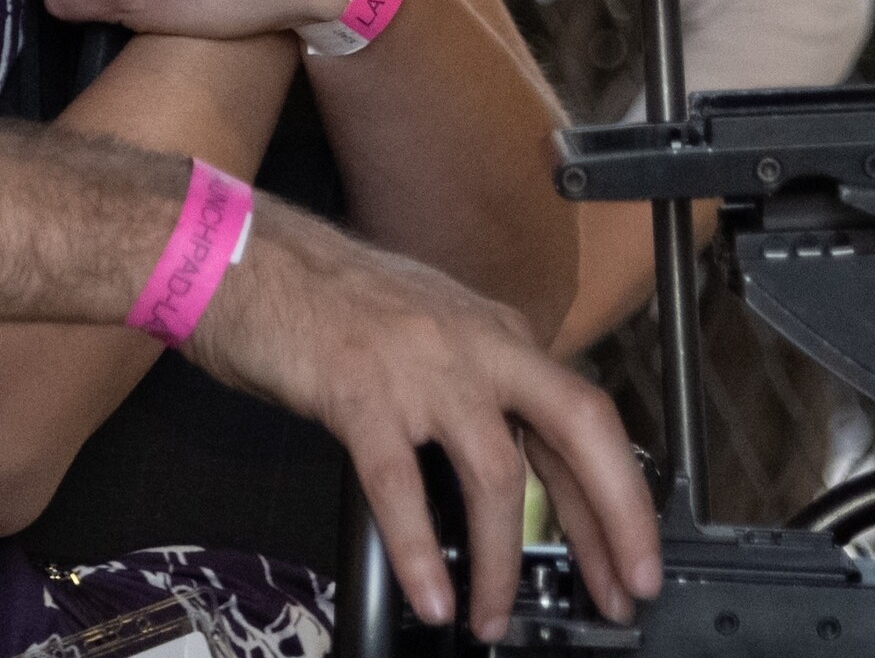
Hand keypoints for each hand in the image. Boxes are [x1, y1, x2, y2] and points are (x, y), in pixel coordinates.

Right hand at [187, 196, 659, 635]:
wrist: (244, 257)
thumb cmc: (328, 302)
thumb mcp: (431, 332)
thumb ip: (476, 390)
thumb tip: (507, 474)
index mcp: (499, 335)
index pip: (585, 418)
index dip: (619, 498)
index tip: (631, 558)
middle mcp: (476, 345)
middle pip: (579, 426)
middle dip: (613, 516)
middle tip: (623, 590)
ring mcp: (421, 367)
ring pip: (494, 472)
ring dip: (502, 560)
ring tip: (491, 617)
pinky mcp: (360, 392)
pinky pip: (401, 486)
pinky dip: (421, 551)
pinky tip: (431, 594)